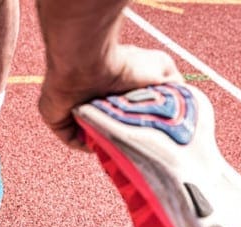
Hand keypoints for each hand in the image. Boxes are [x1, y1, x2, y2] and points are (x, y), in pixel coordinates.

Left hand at [39, 45, 182, 148]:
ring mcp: (74, 108)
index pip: (124, 114)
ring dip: (104, 142)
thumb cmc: (125, 64)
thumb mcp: (163, 69)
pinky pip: (71, 138)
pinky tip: (98, 146)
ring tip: (118, 149)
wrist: (88, 63)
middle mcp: (93, 97)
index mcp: (114, 87)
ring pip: (90, 133)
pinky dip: (85, 144)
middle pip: (107, 127)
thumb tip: (183, 104)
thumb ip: (174, 87)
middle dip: (119, 139)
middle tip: (132, 150)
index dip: (134, 128)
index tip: (146, 141)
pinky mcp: (57, 117)